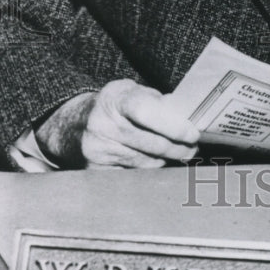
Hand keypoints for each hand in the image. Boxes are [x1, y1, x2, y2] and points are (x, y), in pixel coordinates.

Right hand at [36, 80, 199, 168]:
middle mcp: (101, 125)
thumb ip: (160, 102)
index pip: (146, 111)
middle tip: (193, 148)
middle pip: (152, 144)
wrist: (76, 124)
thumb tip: (188, 117)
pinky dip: (149, 171)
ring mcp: (96, 151)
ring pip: (147, 164)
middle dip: (179, 148)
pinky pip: (134, 177)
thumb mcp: (134, 92)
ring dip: (167, 161)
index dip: (173, 125)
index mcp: (115, 99)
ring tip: (177, 153)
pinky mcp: (95, 172)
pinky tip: (155, 162)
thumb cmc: (116, 106)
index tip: (193, 134)